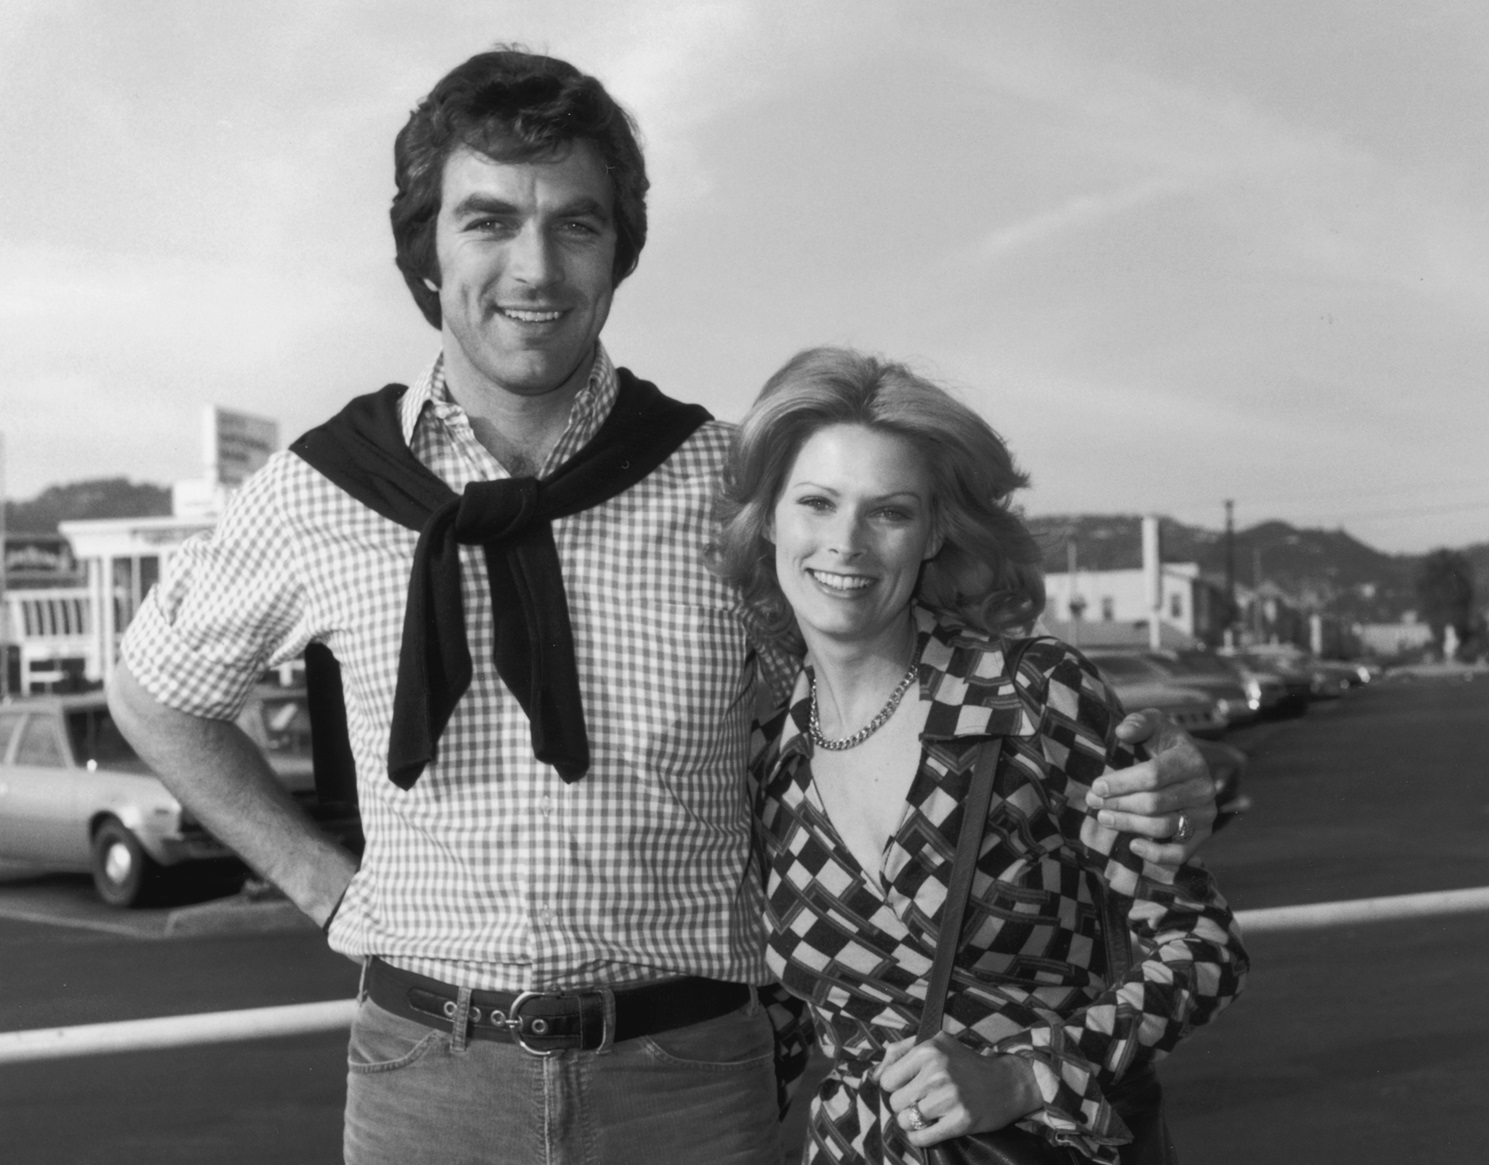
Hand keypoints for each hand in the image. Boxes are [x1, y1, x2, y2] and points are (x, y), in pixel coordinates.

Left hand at [876, 1034, 1040, 1147]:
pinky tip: (930, 1128)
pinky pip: (923, 1137)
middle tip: (920, 1101)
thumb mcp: (934, 1043)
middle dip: (904, 1105)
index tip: (909, 1086)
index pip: (887, 1080)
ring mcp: (949, 1097)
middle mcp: (937, 1072)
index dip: (896, 1086)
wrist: (1007, 1082)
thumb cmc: (964, 1062)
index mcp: (928, 1050)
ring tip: (927, 1114)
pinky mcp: (961, 1120)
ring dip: (913, 1122)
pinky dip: (920, 1137)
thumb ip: (899, 1052)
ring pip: (906, 1121)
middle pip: (895, 1102)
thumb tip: (874, 1076)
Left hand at [1088, 709, 1216, 865]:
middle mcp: (1203, 788)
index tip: (1097, 786)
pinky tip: (1132, 845)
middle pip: (1154, 803)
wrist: (1184, 763)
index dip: (1122, 783)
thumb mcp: (1153, 724)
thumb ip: (1139, 722)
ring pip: (1162, 827)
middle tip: (1093, 802)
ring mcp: (1205, 814)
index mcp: (1190, 759)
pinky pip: (1180, 853)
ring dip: (1128, 825)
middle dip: (1118, 804)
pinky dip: (1156, 854)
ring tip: (1103, 818)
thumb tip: (1122, 732)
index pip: (1153, 775)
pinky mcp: (1201, 834)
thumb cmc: (1162, 743)